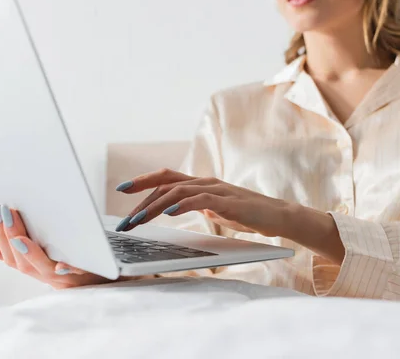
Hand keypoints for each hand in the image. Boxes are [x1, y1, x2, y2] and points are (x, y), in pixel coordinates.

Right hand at [0, 202, 114, 288]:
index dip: (0, 238)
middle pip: (23, 264)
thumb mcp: (52, 255)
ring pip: (45, 271)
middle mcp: (53, 277)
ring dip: (30, 254)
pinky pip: (79, 277)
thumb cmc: (86, 263)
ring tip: (19, 236)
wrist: (121, 277)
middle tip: (5, 212)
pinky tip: (61, 265)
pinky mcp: (92, 278)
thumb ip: (26, 251)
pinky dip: (68, 271)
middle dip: (10, 237)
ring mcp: (71, 280)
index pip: (12, 259)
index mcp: (41, 270)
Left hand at [114, 168, 292, 236]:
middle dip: (141, 201)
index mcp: (199, 184)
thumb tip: (172, 208)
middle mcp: (204, 182)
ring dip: (154, 207)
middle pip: (165, 184)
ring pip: (177, 192)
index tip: (122, 189)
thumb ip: (194, 205)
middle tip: (125, 220)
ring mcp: (216, 189)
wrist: (277, 216)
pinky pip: (200, 199)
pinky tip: (169, 213)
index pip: (165, 178)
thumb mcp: (213, 209)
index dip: (142, 181)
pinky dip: (182, 205)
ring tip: (138, 221)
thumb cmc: (245, 214)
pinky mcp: (227, 200)